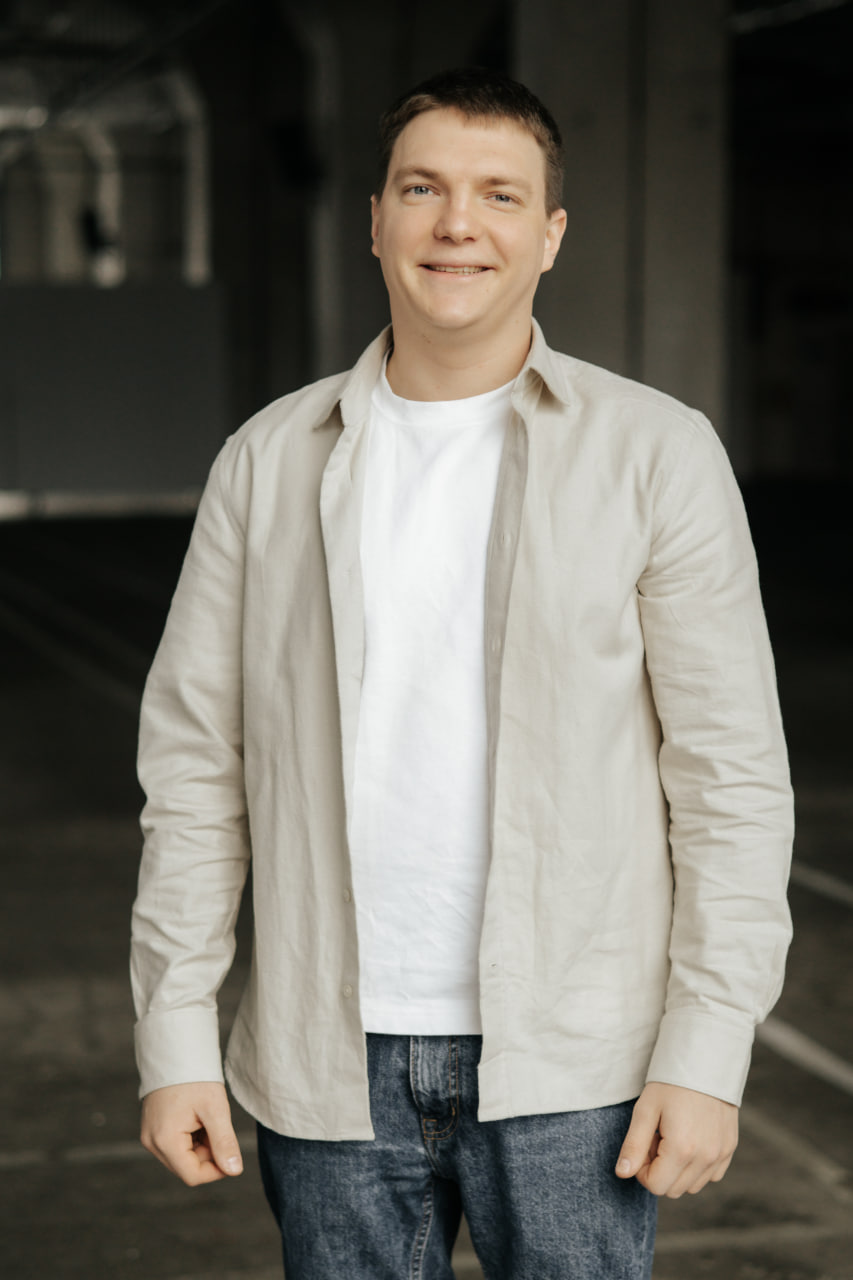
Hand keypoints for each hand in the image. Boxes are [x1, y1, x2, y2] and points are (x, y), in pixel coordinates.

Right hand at [140, 1081, 242, 1185]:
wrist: (175, 1050)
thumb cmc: (195, 1078)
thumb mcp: (215, 1109)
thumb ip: (224, 1142)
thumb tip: (234, 1171)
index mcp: (164, 1140)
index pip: (193, 1175)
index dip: (216, 1170)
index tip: (232, 1153)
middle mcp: (152, 1143)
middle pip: (187, 1167)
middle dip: (208, 1154)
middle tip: (219, 1126)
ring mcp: (150, 1136)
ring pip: (183, 1156)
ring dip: (201, 1145)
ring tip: (207, 1117)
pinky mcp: (153, 1128)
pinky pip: (176, 1144)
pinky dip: (192, 1137)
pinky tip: (198, 1116)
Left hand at [615, 1081, 737, 1197]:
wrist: (706, 1059)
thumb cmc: (671, 1082)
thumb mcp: (645, 1110)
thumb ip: (633, 1145)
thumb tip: (622, 1174)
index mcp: (682, 1149)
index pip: (656, 1186)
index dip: (642, 1170)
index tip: (643, 1145)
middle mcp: (705, 1158)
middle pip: (673, 1189)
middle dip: (659, 1170)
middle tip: (657, 1138)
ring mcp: (721, 1154)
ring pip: (693, 1185)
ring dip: (678, 1169)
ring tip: (673, 1136)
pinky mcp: (730, 1148)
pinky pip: (711, 1174)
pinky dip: (697, 1166)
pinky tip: (690, 1139)